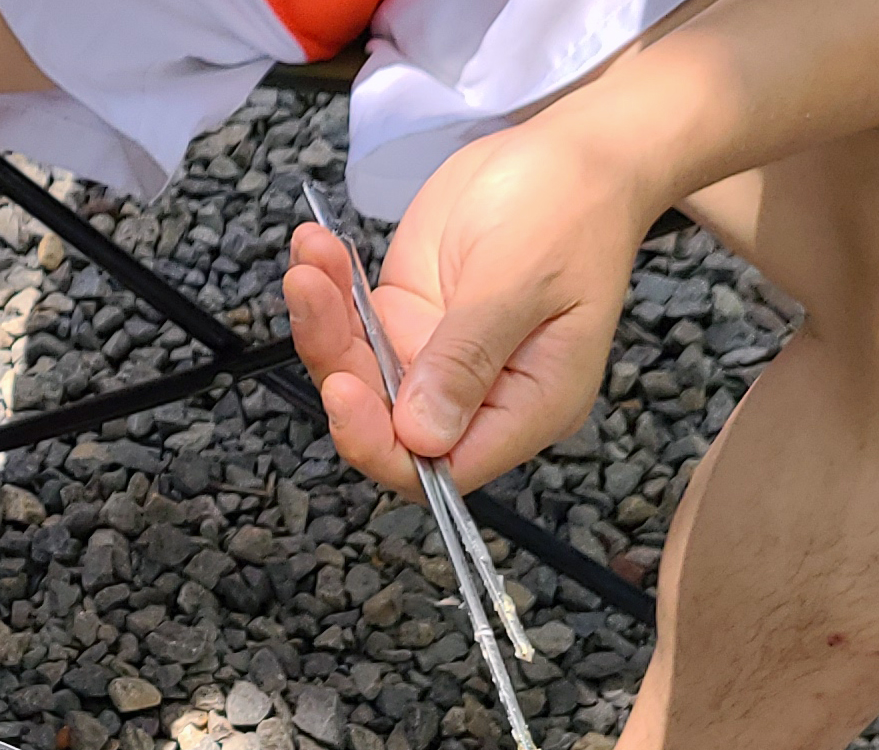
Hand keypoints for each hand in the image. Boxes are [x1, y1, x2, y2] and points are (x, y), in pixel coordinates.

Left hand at [283, 124, 665, 493]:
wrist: (566, 152)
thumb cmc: (568, 210)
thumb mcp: (520, 280)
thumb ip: (468, 357)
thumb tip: (422, 435)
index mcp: (526, 407)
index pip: (441, 468)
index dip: (383, 446)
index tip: (343, 391)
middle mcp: (477, 397)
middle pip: (385, 425)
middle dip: (338, 369)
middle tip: (313, 298)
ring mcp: (434, 360)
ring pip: (356, 375)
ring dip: (321, 323)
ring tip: (310, 262)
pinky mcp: (405, 320)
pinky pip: (351, 326)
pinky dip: (326, 291)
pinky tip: (315, 247)